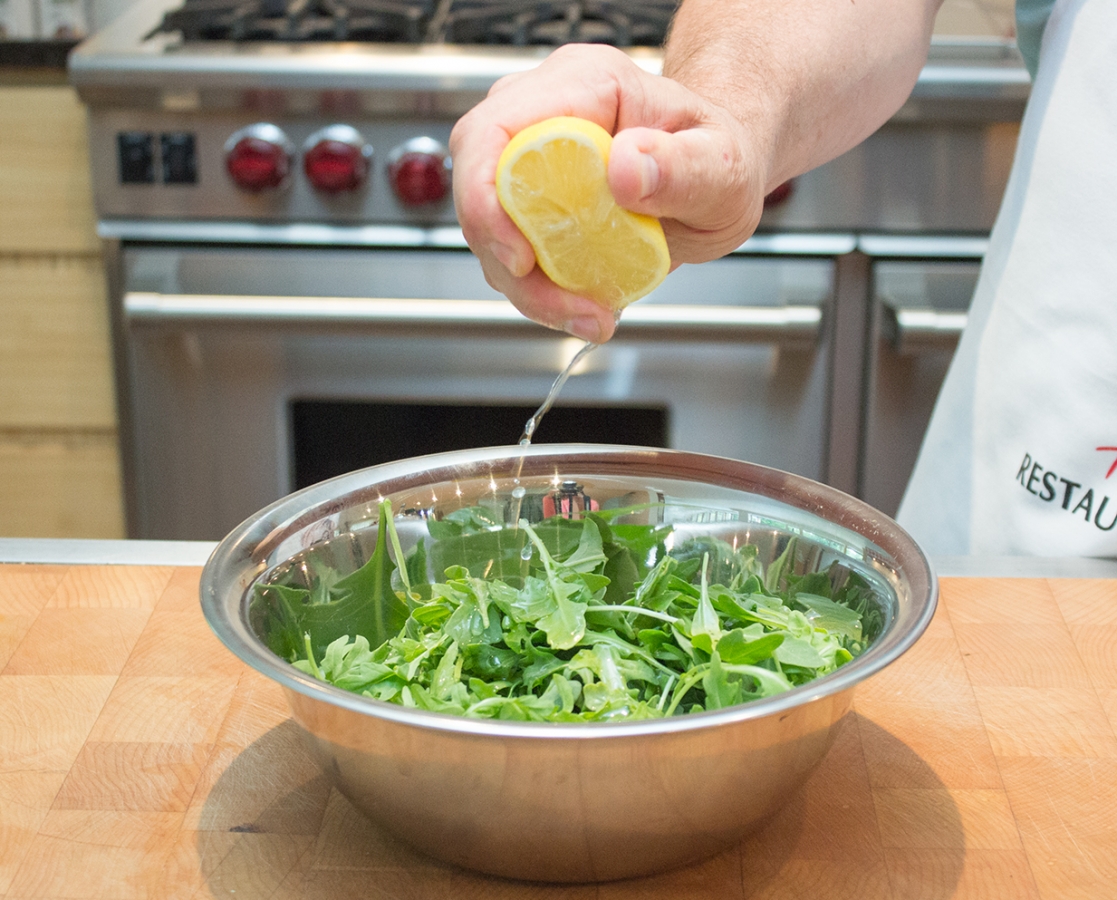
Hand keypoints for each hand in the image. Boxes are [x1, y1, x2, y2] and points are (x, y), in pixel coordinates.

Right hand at [448, 43, 771, 342]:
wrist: (716, 177)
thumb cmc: (720, 158)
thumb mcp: (725, 167)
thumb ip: (683, 166)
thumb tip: (627, 167)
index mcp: (586, 85)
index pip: (496, 131)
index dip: (487, 198)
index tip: (522, 258)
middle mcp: (544, 113)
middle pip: (480, 186)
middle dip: (508, 259)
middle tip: (568, 305)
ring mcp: (531, 157)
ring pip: (490, 230)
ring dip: (529, 287)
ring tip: (591, 314)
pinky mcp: (531, 200)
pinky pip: (512, 251)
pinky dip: (540, 291)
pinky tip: (584, 304)